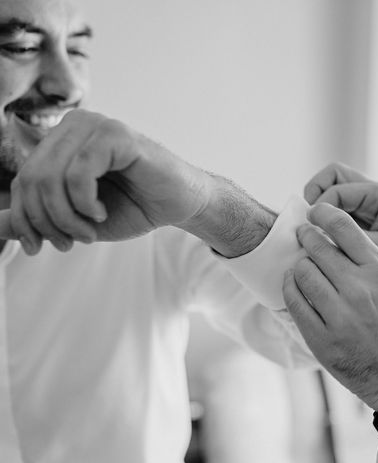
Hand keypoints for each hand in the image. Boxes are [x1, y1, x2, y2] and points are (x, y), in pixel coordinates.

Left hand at [1, 109, 274, 256]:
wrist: (180, 203)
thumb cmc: (134, 206)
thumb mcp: (77, 218)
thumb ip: (38, 217)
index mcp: (61, 141)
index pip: (22, 180)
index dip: (24, 218)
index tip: (39, 246)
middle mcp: (73, 126)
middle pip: (31, 179)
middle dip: (46, 221)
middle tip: (70, 241)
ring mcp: (95, 127)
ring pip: (52, 177)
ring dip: (67, 217)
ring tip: (89, 230)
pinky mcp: (117, 136)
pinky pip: (80, 172)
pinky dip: (85, 202)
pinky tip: (100, 212)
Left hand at [283, 203, 377, 410]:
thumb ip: (360, 261)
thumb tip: (324, 235)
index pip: (343, 227)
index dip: (323, 214)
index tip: (313, 213)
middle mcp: (359, 289)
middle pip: (316, 247)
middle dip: (305, 238)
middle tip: (301, 236)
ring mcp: (339, 314)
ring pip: (302, 272)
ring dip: (298, 267)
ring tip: (301, 268)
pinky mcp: (322, 338)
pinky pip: (294, 301)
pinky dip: (289, 289)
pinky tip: (293, 287)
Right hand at [304, 163, 377, 289]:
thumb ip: (354, 241)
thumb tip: (321, 238)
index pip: (338, 189)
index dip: (319, 207)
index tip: (309, 229)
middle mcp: (375, 192)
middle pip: (334, 176)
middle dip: (315, 194)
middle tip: (307, 221)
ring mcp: (370, 202)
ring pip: (335, 189)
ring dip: (321, 205)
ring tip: (313, 229)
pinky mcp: (368, 215)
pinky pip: (341, 207)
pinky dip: (329, 216)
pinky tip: (324, 236)